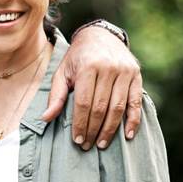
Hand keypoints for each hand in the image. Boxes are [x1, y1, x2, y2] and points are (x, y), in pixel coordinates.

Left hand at [41, 25, 141, 149]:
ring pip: (118, 107)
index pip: (84, 102)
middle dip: (94, 130)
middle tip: (88, 146)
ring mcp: (124, 72)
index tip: (77, 140)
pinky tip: (127, 135)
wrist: (100, 35)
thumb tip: (46, 118)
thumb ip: (56, 95)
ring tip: (102, 144)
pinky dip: (133, 120)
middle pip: (101, 107)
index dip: (80, 123)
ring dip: (110, 129)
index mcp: (87, 66)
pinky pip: (136, 102)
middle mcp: (108, 68)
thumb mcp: (62, 71)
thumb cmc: (77, 57)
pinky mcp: (136, 75)